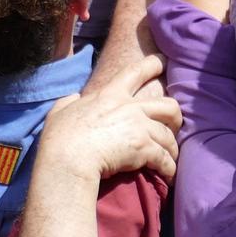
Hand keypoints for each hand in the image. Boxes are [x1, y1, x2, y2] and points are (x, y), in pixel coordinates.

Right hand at [39, 56, 183, 181]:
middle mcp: (131, 107)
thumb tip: (73, 98)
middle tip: (174, 126)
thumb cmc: (59, 138)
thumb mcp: (60, 111)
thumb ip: (69, 101)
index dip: (153, 64)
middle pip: (168, 105)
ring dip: (172, 149)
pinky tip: (168, 175)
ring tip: (170, 159)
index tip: (163, 62)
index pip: (135, 71)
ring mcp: (140, 127)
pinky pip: (165, 159)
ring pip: (169, 135)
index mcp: (110, 94)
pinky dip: (169, 168)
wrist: (68, 159)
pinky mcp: (144, 149)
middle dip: (175, 116)